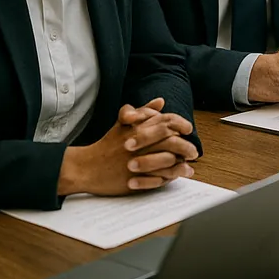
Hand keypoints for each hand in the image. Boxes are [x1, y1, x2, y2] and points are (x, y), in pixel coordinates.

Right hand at [57, 99, 197, 196]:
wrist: (85, 167)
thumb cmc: (107, 146)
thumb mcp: (123, 124)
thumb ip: (143, 112)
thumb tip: (161, 101)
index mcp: (137, 128)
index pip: (165, 121)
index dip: (180, 124)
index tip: (188, 129)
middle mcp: (138, 143)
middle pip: (170, 141)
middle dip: (186, 146)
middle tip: (194, 151)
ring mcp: (136, 160)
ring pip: (167, 159)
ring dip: (181, 163)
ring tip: (189, 166)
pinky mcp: (134, 177)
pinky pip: (157, 177)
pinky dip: (170, 176)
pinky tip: (178, 176)